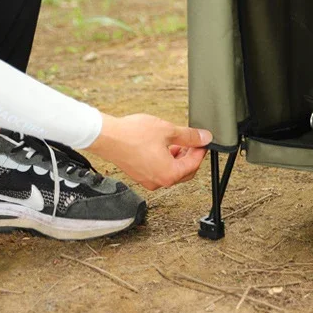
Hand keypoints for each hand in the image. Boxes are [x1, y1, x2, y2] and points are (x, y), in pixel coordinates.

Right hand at [86, 113, 212, 189]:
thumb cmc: (134, 135)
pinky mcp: (139, 175)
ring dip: (179, 158)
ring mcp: (147, 180)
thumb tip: (204, 137)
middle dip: (191, 156)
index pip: (194, 165)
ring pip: (171, 172)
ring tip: (178, 140)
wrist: (108, 137)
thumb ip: (189, 136)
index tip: (204, 140)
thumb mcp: (168, 131)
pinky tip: (165, 146)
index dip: (201, 150)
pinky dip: (166, 160)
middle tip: (193, 140)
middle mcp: (158, 182)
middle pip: (184, 172)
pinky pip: (159, 170)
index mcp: (168, 174)